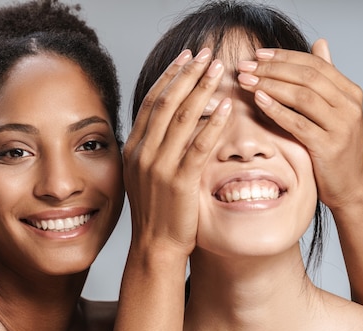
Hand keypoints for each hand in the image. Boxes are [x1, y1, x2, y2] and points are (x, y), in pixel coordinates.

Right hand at [124, 48, 230, 255]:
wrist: (155, 247)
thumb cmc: (156, 211)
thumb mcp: (145, 174)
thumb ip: (154, 147)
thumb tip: (172, 121)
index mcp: (134, 148)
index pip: (153, 102)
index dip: (171, 76)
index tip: (187, 56)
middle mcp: (143, 153)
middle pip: (167, 103)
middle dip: (188, 74)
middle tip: (207, 52)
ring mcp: (159, 168)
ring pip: (182, 119)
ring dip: (202, 90)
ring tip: (220, 69)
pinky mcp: (179, 183)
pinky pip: (198, 147)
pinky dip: (214, 125)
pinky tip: (228, 108)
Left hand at [237, 38, 362, 210]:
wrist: (349, 186)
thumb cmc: (334, 148)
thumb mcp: (333, 110)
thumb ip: (325, 79)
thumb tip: (320, 44)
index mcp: (350, 92)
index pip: (315, 64)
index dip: (284, 57)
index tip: (258, 54)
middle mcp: (349, 105)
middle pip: (307, 76)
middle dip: (272, 69)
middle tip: (245, 65)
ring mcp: (341, 126)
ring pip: (302, 96)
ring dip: (270, 85)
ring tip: (246, 80)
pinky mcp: (329, 146)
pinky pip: (298, 122)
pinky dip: (276, 109)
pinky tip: (258, 100)